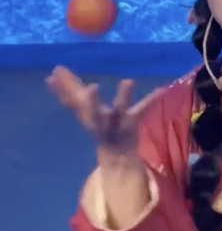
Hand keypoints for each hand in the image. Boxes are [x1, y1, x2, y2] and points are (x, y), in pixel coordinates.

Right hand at [46, 66, 163, 155]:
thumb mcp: (82, 112)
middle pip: (92, 111)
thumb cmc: (98, 125)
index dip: (62, 90)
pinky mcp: (133, 123)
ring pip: (119, 111)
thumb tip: (50, 76)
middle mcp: (100, 120)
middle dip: (90, 101)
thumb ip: (67, 93)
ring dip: (123, 96)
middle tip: (91, 87)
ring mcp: (117, 123)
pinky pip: (143, 109)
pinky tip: (161, 89)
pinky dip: (152, 99)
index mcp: (86, 116)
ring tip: (128, 80)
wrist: (117, 155)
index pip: (72, 102)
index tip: (53, 75)